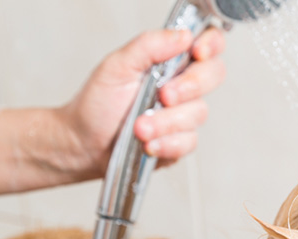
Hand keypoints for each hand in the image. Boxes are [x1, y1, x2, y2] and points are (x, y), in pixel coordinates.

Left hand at [60, 27, 225, 173]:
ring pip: (198, 113)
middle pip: (214, 75)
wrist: (83, 143)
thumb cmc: (98, 103)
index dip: (211, 44)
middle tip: (163, 95)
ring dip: (166, 122)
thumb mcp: (117, 65)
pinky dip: (167, 143)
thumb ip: (149, 45)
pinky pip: (189, 141)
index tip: (196, 52)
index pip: (208, 43)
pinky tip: (147, 143)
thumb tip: (182, 36)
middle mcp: (182, 84)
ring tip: (139, 127)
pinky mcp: (180, 141)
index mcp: (170, 60)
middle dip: (189, 86)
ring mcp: (183, 114)